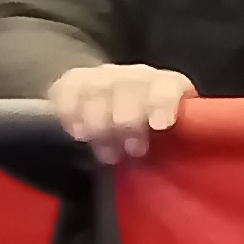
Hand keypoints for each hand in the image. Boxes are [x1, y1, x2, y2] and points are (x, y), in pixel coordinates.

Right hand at [49, 64, 193, 164]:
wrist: (111, 100)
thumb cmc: (151, 127)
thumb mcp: (170, 135)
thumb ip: (174, 142)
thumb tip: (175, 167)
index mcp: (167, 85)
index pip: (166, 88)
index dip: (162, 105)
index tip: (160, 125)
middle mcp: (136, 76)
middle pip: (128, 90)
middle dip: (128, 122)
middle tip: (132, 150)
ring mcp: (104, 76)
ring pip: (97, 93)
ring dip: (100, 125)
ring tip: (107, 152)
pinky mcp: (74, 81)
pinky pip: (68, 94)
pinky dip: (72, 116)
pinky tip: (80, 134)